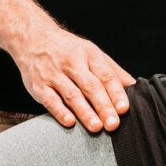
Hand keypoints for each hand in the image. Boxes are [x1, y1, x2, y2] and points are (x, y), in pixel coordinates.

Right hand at [13, 26, 134, 132]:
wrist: (32, 38)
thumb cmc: (67, 49)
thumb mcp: (91, 52)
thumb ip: (112, 71)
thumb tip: (134, 86)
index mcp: (89, 55)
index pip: (106, 75)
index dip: (116, 93)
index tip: (124, 108)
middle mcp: (72, 64)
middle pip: (91, 86)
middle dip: (103, 106)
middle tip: (113, 124)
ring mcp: (54, 75)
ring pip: (72, 95)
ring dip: (85, 112)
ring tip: (96, 126)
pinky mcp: (39, 86)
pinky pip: (50, 100)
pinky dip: (60, 111)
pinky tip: (70, 122)